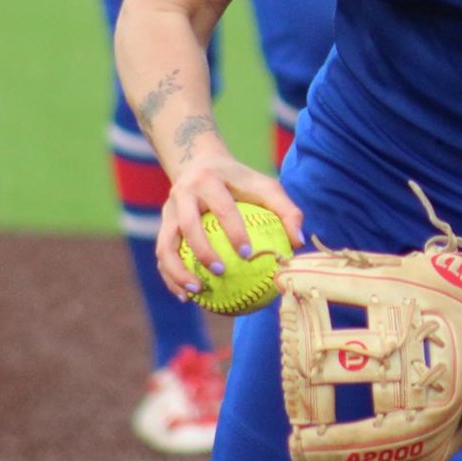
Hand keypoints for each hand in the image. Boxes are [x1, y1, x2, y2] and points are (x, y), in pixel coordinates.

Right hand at [156, 160, 305, 300]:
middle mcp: (184, 194)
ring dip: (176, 271)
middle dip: (202, 251)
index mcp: (209, 181)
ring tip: (195, 293)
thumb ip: (286, 210)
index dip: (234, 231)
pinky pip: (162, 255)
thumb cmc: (240, 181)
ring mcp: (168, 211)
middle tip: (220, 272)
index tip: (247, 254)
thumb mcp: (265, 187)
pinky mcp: (163, 226)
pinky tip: (186, 297)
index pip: (222, 207)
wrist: (198, 163)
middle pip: (187, 225)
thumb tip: (298, 243)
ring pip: (165, 244)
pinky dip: (171, 277)